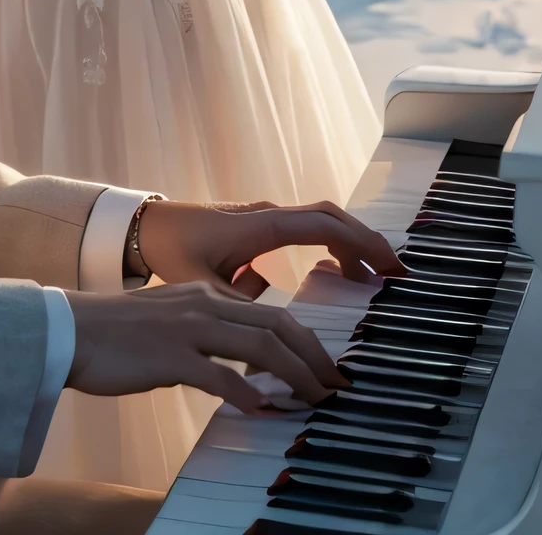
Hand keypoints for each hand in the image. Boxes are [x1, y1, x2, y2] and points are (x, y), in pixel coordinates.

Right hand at [65, 283, 347, 412]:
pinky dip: (246, 394)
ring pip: (259, 347)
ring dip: (294, 376)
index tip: (325, 369)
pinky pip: (218, 376)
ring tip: (313, 401)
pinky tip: (261, 411)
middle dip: (314, 358)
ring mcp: (189, 329)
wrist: (72, 329)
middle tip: (335, 387)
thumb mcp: (173, 318)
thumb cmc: (119, 331)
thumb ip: (208, 331)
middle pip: (278, 326)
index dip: (306, 343)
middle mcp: (205, 305)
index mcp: (208, 295)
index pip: (274, 314)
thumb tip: (240, 363)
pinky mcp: (169, 356)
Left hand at [136, 199, 404, 298]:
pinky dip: (329, 244)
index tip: (389, 264)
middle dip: (365, 241)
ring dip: (348, 243)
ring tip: (369, 278)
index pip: (324, 224)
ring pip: (320, 221)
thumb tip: (276, 327)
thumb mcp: (202, 287)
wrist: (146, 228)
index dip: (360, 241)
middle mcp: (269, 214)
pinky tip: (337, 269)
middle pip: (331, 217)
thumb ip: (238, 307)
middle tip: (394, 272)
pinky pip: (305, 228)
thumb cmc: (171, 251)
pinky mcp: (261, 226)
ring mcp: (266, 217)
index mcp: (261, 226)